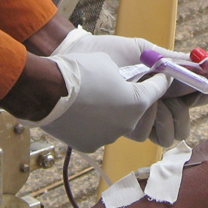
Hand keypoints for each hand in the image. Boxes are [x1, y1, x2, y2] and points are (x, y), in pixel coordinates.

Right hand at [48, 29, 199, 146]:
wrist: (46, 90)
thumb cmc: (79, 71)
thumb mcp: (108, 62)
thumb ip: (126, 73)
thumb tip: (129, 77)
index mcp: (136, 102)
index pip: (158, 91)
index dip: (160, 81)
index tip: (162, 76)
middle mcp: (127, 124)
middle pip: (137, 111)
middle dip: (134, 99)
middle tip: (124, 87)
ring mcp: (108, 138)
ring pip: (117, 124)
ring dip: (113, 113)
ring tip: (99, 99)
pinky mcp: (89, 145)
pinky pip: (98, 133)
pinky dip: (95, 123)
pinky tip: (84, 111)